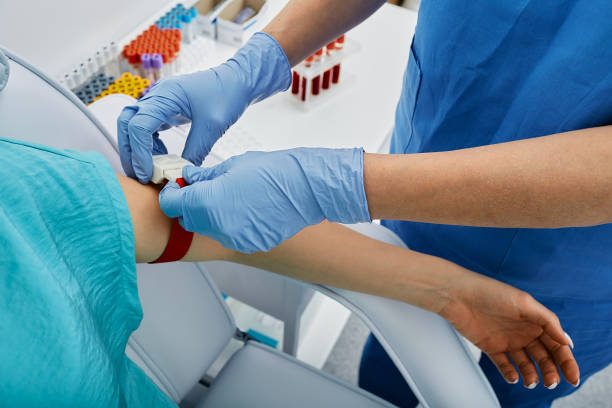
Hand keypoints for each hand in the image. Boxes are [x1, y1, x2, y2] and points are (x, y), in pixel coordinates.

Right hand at [117, 32, 290, 182]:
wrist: (237, 81)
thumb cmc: (227, 95)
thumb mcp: (212, 127)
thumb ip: (196, 151)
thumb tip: (182, 174)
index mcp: (166, 95)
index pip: (139, 126)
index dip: (139, 153)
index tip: (147, 173)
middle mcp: (157, 95)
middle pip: (127, 124)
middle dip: (129, 151)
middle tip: (139, 175)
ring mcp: (159, 100)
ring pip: (133, 125)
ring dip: (137, 148)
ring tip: (150, 170)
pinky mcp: (165, 108)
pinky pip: (147, 127)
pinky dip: (149, 144)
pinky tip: (163, 157)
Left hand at [158, 148, 370, 252]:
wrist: (307, 189)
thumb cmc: (275, 172)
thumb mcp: (233, 165)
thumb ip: (206, 176)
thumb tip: (191, 178)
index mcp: (207, 203)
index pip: (172, 204)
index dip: (172, 194)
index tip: (178, 186)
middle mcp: (218, 226)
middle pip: (187, 220)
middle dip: (189, 206)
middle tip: (201, 189)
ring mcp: (235, 238)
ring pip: (209, 229)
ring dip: (209, 216)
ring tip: (228, 198)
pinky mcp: (250, 244)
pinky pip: (230, 235)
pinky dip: (231, 224)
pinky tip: (245, 209)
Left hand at [440, 274, 579, 388]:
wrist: (458, 295)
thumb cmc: (490, 292)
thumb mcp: (524, 302)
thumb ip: (547, 321)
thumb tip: (567, 341)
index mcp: (535, 321)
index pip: (556, 345)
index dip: (567, 362)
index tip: (573, 377)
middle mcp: (523, 331)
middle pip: (544, 357)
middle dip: (551, 371)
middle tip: (551, 382)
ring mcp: (507, 340)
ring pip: (526, 364)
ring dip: (532, 375)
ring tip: (531, 382)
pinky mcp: (491, 347)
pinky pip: (504, 365)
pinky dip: (510, 373)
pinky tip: (514, 377)